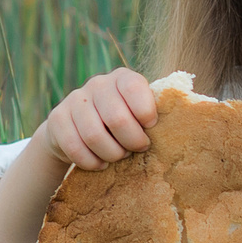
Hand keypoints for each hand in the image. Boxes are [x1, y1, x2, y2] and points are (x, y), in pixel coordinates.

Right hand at [35, 68, 160, 170]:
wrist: (78, 127)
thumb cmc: (123, 122)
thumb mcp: (139, 112)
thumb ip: (155, 113)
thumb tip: (184, 120)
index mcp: (123, 78)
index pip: (134, 88)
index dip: (145, 113)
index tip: (150, 128)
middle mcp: (98, 84)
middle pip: (117, 118)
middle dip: (132, 141)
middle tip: (137, 149)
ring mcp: (74, 99)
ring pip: (94, 136)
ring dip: (112, 154)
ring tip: (118, 156)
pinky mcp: (57, 119)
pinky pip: (75, 148)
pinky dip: (91, 162)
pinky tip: (100, 163)